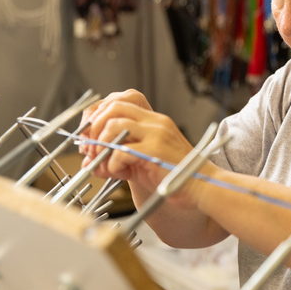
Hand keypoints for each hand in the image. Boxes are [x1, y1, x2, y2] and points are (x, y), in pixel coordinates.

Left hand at [79, 89, 200, 207]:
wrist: (202, 186)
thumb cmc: (174, 175)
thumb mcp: (143, 160)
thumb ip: (118, 156)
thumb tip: (89, 160)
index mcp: (153, 120)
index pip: (116, 102)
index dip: (96, 118)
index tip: (88, 137)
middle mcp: (155, 122)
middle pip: (112, 108)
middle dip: (94, 128)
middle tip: (90, 149)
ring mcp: (156, 134)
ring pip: (114, 126)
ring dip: (101, 146)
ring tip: (103, 163)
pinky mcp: (155, 151)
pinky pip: (121, 151)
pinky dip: (113, 164)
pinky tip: (120, 174)